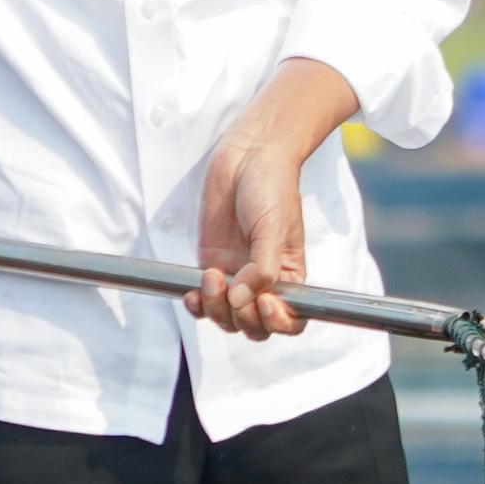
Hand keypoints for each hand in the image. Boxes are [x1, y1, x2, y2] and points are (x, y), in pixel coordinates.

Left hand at [191, 137, 309, 339]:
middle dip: (243, 317)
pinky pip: (203, 300)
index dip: (279, 322)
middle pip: (255, 326)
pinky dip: (197, 304)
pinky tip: (192, 292)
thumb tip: (241, 300)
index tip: (265, 302)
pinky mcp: (212, 265)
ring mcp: (236, 276)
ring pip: (226, 318)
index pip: (291, 319)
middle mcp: (264, 282)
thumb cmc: (271, 187)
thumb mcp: (274, 227)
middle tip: (235, 290)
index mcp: (290, 276)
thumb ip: (261, 268)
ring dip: (216, 308)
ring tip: (213, 277)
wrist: (247, 156)